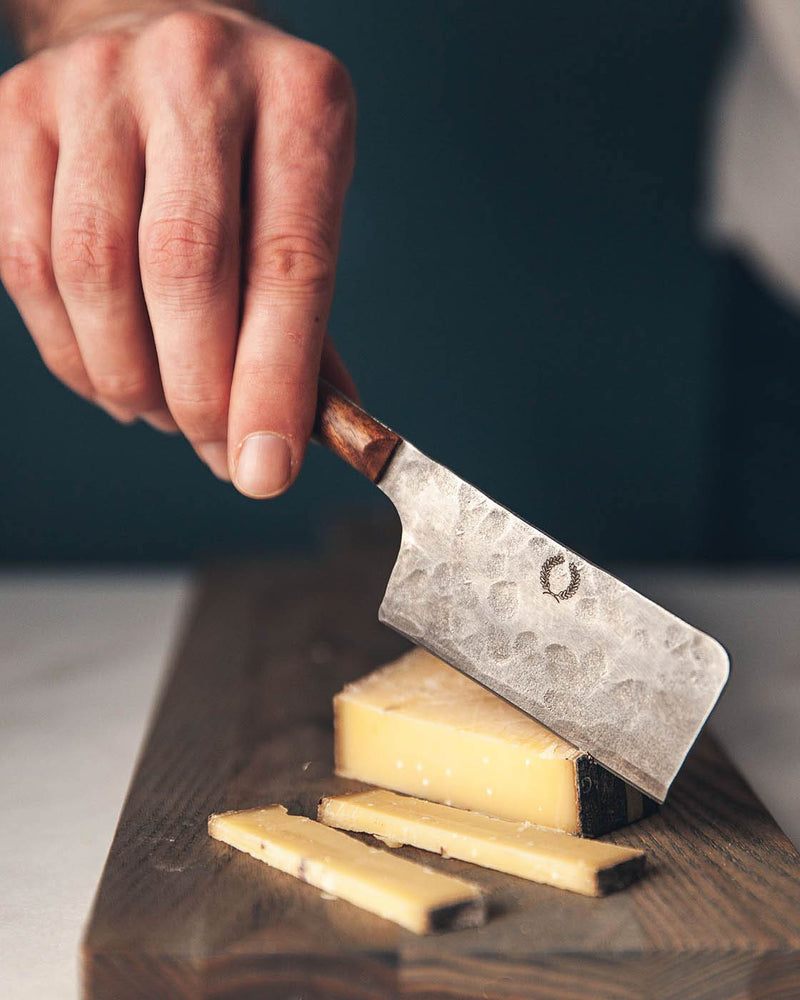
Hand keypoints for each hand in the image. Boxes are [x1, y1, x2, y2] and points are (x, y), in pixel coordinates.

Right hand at [0, 1, 356, 495]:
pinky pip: (27, 264)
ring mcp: (95, 85)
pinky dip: (71, 351)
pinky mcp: (16, 112)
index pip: (288, 263)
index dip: (274, 382)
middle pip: (183, 267)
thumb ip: (304, 320)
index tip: (266, 470)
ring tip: (161, 412)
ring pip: (93, 272)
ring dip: (128, 379)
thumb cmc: (250, 151)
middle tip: (215, 453)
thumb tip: (294, 440)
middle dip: (197, 393)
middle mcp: (195, 72)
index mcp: (299, 99)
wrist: (160, 40)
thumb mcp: (306, 209)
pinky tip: (109, 374)